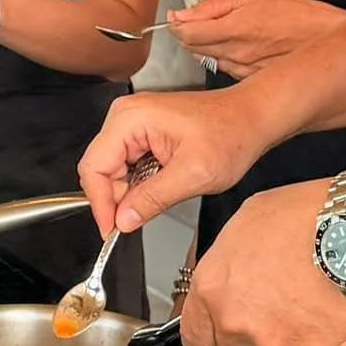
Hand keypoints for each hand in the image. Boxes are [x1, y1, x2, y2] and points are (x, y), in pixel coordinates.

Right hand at [78, 87, 274, 235]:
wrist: (249, 118)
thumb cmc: (230, 134)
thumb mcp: (193, 175)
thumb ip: (152, 199)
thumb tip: (123, 220)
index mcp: (131, 118)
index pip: (95, 166)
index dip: (100, 203)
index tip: (111, 230)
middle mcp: (125, 115)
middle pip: (100, 168)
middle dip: (114, 199)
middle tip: (133, 224)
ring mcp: (132, 121)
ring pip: (111, 168)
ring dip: (128, 192)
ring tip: (157, 200)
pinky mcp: (140, 131)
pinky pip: (125, 163)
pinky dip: (137, 184)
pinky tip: (159, 189)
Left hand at [167, 0, 345, 78]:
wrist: (330, 44)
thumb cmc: (296, 15)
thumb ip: (213, 6)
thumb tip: (181, 14)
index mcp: (230, 31)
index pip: (184, 35)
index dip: (176, 25)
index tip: (177, 17)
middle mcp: (232, 56)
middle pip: (191, 50)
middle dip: (187, 35)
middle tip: (196, 22)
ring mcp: (241, 72)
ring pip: (207, 60)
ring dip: (204, 47)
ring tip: (220, 32)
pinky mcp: (251, 81)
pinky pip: (225, 69)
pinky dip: (222, 58)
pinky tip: (235, 47)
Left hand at [181, 182, 345, 345]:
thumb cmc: (300, 219)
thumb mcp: (243, 224)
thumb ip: (228, 264)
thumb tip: (231, 274)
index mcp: (213, 289)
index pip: (194, 337)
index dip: (203, 338)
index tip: (208, 339)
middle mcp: (239, 322)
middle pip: (236, 344)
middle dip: (249, 327)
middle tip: (270, 294)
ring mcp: (277, 340)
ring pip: (274, 344)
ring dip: (284, 326)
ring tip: (302, 287)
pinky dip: (315, 331)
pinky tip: (322, 299)